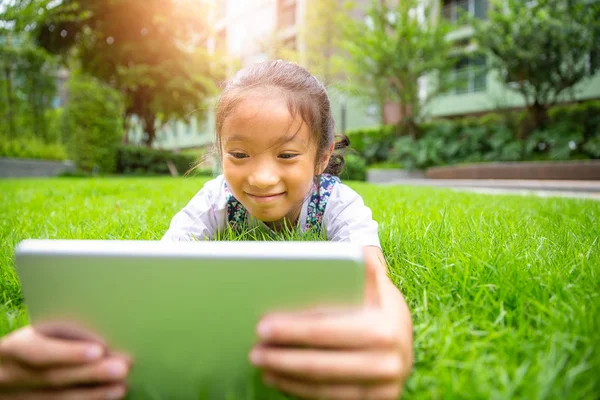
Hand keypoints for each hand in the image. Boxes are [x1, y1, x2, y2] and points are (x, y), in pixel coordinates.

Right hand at [0, 325, 130, 399]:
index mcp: (12, 350)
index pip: (38, 352)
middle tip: (122, 368)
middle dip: (90, 374)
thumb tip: (104, 343)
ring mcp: (17, 398)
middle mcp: (10, 377)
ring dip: (93, 395)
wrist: (5, 373)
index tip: (99, 350)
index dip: (68, 353)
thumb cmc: (33, 344)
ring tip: (121, 387)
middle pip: (52, 379)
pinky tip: (106, 399)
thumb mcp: (39, 333)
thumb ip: (65, 334)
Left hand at [249, 247, 413, 399]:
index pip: (327, 330)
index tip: (263, 326)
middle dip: (281, 358)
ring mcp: (384, 389)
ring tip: (261, 364)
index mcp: (384, 328)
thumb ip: (365, 268)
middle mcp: (388, 363)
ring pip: (323, 388)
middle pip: (320, 365)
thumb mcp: (376, 284)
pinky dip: (301, 390)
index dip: (292, 330)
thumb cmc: (377, 306)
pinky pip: (330, 399)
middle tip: (254, 350)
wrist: (403, 340)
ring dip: (286, 377)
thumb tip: (357, 253)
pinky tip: (280, 378)